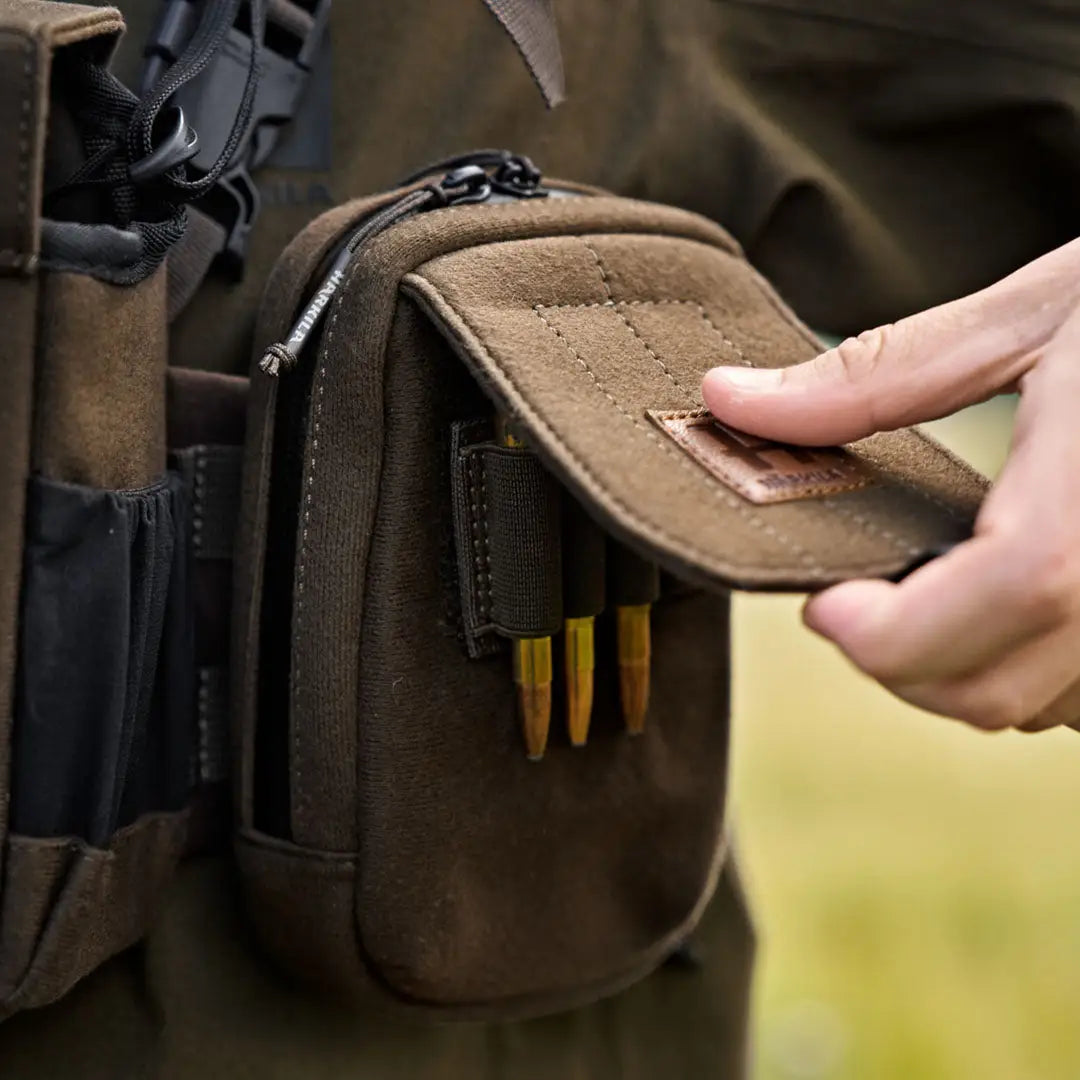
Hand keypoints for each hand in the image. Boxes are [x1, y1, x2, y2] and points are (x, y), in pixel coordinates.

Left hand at [702, 238, 1079, 731]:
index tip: (824, 607)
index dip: (896, 629)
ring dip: (962, 672)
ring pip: (1049, 708)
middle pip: (1007, 686)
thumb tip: (731, 397)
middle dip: (900, 663)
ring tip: (928, 594)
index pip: (1008, 593)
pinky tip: (1005, 607)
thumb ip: (878, 373)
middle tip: (855, 601)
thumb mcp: (1034, 313)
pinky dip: (1030, 671)